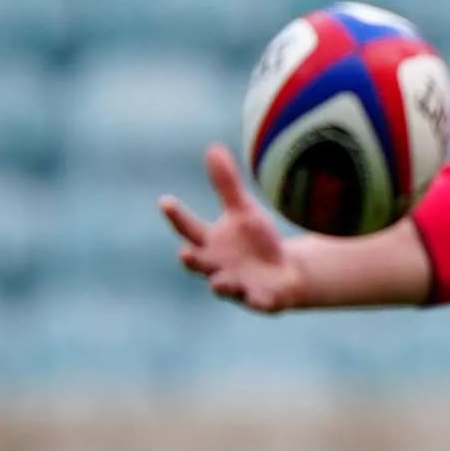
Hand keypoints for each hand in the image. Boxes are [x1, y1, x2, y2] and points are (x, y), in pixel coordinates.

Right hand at [161, 146, 305, 311]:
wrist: (284, 271)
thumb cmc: (255, 239)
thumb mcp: (242, 210)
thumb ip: (226, 184)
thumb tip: (213, 148)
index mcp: (209, 243)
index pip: (188, 228)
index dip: (176, 216)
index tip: (165, 200)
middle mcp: (216, 266)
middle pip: (197, 263)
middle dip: (190, 260)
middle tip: (184, 253)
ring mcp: (236, 285)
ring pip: (222, 287)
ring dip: (221, 284)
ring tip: (220, 282)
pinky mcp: (259, 299)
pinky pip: (258, 302)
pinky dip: (260, 302)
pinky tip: (265, 300)